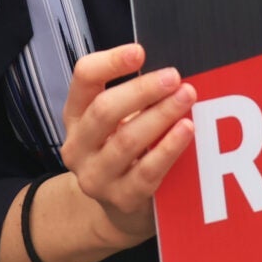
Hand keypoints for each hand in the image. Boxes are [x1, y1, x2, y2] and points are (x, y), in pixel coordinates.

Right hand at [57, 42, 195, 249]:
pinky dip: (168, 148)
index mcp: (75, 115)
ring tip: (186, 98)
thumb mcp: (116, 119)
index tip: (140, 52)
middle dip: (142, 90)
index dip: (110, 62)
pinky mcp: (121, 199)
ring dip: (161, 115)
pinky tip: (186, 130)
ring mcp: (96, 176)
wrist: (117, 208)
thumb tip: (169, 73)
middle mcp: (78, 145)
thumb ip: (134, 95)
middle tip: (174, 77)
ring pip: (127, 140)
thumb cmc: (123, 147)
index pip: (83, 78)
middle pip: (104, 110)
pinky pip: (147, 171)